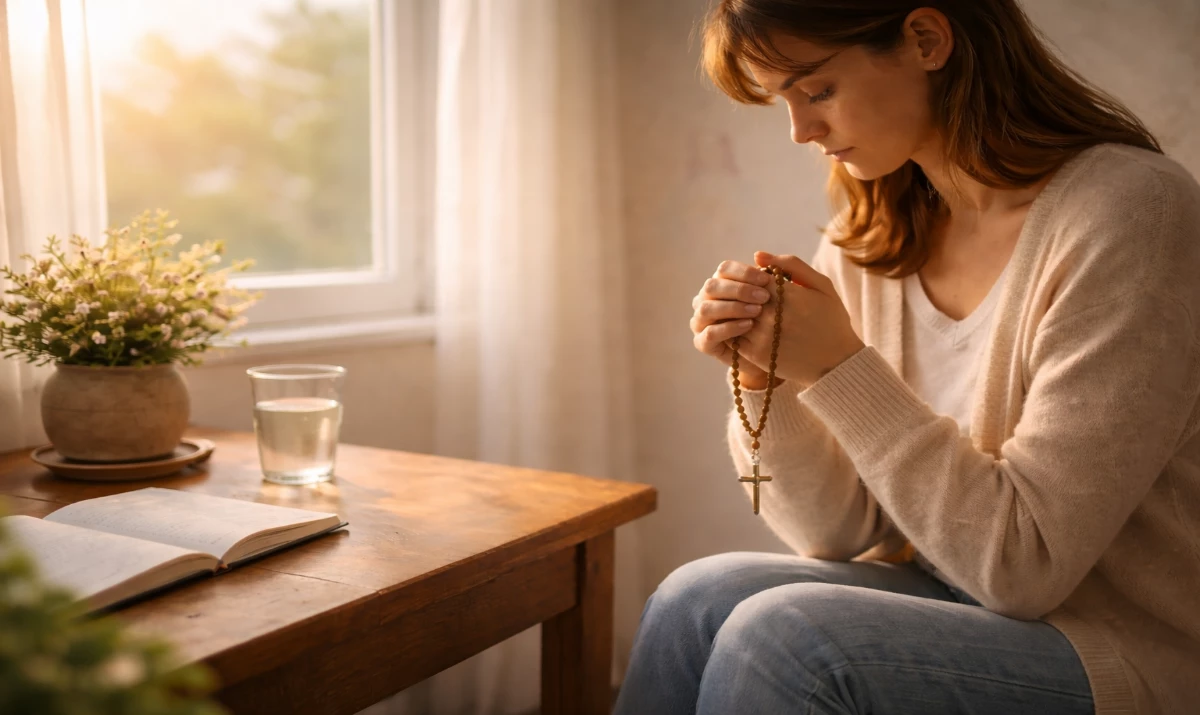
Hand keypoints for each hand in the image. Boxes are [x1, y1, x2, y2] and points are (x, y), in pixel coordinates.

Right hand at [690, 259, 775, 386]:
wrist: (777, 353)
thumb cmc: (780, 318)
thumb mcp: (786, 293)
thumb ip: (778, 270)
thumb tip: (758, 255)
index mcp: (722, 283)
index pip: (724, 269)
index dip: (744, 273)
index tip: (767, 280)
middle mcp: (707, 299)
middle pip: (712, 287)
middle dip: (738, 290)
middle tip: (764, 297)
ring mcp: (702, 321)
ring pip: (706, 309)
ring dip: (732, 308)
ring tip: (757, 312)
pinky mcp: (703, 343)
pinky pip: (708, 334)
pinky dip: (727, 328)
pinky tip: (748, 326)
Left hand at [732, 251, 865, 388]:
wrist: (837, 362)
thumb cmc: (831, 320)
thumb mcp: (821, 286)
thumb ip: (791, 265)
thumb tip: (757, 255)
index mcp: (786, 295)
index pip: (752, 276)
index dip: (755, 278)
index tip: (764, 284)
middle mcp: (770, 314)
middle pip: (740, 295)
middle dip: (744, 295)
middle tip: (755, 300)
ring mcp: (761, 336)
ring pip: (734, 314)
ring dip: (738, 312)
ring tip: (753, 314)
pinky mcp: (756, 354)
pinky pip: (733, 336)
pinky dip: (735, 329)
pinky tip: (749, 329)